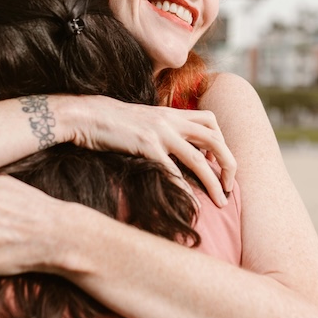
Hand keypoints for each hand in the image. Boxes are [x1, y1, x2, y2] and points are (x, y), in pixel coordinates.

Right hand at [67, 96, 235, 206]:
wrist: (87, 114)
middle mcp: (171, 120)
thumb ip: (162, 127)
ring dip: (214, 182)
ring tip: (221, 201)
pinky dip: (186, 190)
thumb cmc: (112, 122)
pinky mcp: (146, 147)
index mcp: (172, 112)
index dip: (220, 141)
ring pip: (200, 159)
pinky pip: (173, 171)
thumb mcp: (143, 119)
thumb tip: (173, 147)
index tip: (216, 161)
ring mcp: (160, 133)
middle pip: (215, 139)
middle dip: (229, 164)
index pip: (210, 120)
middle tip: (230, 186)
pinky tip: (192, 204)